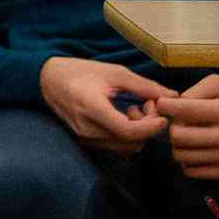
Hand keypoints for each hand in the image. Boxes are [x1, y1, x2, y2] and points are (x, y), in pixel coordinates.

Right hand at [41, 56, 173, 153]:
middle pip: (130, 142)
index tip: (162, 115)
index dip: (151, 127)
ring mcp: (84, 137)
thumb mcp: (112, 72)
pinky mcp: (85, 141)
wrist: (45, 79)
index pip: (128, 131)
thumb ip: (143, 85)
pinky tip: (124, 116)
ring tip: (135, 110)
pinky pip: (115, 146)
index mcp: (91, 107)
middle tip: (148, 105)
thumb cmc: (78, 71)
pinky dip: (127, 135)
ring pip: (125, 147)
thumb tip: (172, 96)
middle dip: (147, 127)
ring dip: (138, 132)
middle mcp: (86, 128)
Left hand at [154, 74, 218, 181]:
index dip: (164, 105)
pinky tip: (194, 149)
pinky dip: (187, 161)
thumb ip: (192, 91)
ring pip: (182, 155)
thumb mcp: (218, 86)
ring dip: (177, 145)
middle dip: (171, 127)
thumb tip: (170, 105)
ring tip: (185, 136)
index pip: (182, 110)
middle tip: (178, 123)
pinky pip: (192, 171)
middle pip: (178, 136)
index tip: (162, 104)